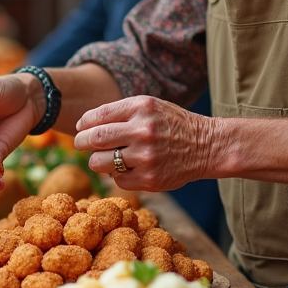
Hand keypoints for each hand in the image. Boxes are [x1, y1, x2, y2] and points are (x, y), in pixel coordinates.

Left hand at [73, 96, 219, 191]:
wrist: (206, 145)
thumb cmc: (172, 124)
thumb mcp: (150, 107)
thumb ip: (120, 113)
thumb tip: (85, 126)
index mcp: (141, 108)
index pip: (98, 116)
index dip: (84, 124)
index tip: (81, 128)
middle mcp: (142, 131)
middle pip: (94, 139)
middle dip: (81, 142)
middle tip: (80, 144)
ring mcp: (146, 157)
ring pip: (100, 163)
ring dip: (96, 161)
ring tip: (103, 158)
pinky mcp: (150, 179)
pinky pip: (117, 180)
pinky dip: (117, 175)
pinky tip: (129, 168)